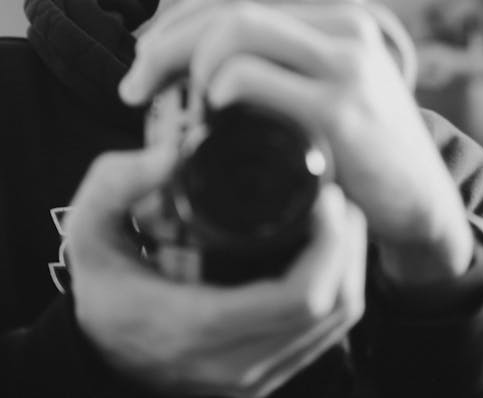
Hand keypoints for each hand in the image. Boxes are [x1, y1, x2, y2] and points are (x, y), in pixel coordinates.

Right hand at [66, 145, 366, 395]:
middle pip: (332, 309)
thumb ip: (118, 184)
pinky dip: (336, 286)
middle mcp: (233, 361)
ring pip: (336, 325)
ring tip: (337, 216)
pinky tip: (325, 249)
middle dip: (347, 246)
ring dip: (349, 265)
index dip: (328, 244)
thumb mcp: (91, 229)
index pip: (299, 297)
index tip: (327, 196)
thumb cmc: (101, 285)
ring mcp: (252, 373)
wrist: (96, 349)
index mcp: (195, 326)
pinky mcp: (262, 371)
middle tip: (337, 196)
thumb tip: (171, 152)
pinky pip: (324, 334)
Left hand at [120, 0, 472, 283]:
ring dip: (184, 64)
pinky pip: (250, 75)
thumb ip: (282, 54)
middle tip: (134, 85)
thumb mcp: (327, 80)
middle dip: (166, 41)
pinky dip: (214, 90)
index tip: (146, 57)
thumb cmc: (360, 139)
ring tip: (178, 104)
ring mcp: (347, 59)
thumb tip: (191, 56)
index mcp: (338, 7)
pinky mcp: (341, 107)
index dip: (182, 15)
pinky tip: (212, 113)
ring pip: (235, 28)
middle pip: (229, 4)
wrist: (420, 198)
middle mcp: (347, 19)